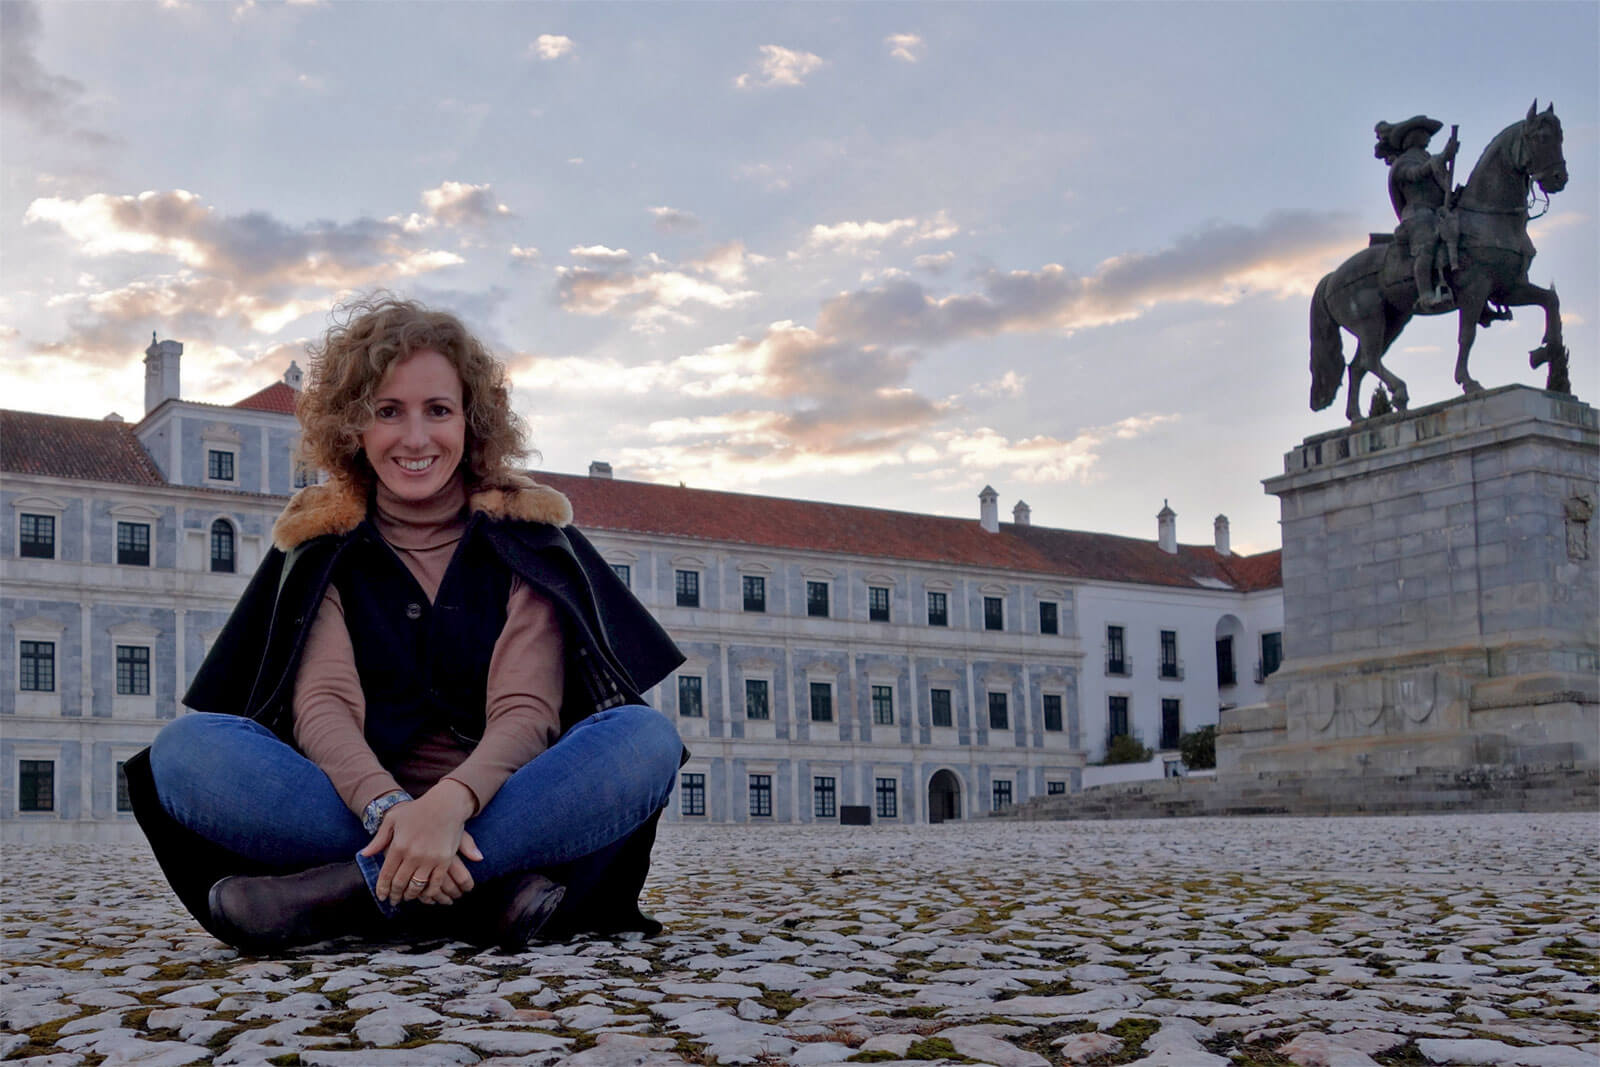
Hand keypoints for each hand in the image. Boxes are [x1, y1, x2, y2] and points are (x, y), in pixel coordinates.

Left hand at [361, 780, 482, 905]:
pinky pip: (435, 883)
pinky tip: (425, 894)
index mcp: (398, 846)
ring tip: (407, 898)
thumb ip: (379, 839)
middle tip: (393, 901)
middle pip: (400, 883)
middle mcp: (413, 855)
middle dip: (395, 895)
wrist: (446, 804)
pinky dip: (429, 892)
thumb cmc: (418, 810)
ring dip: (410, 895)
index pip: (386, 874)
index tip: (382, 896)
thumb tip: (364, 854)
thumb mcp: (393, 819)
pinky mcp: (444, 860)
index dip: (382, 888)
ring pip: (416, 886)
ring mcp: (429, 859)